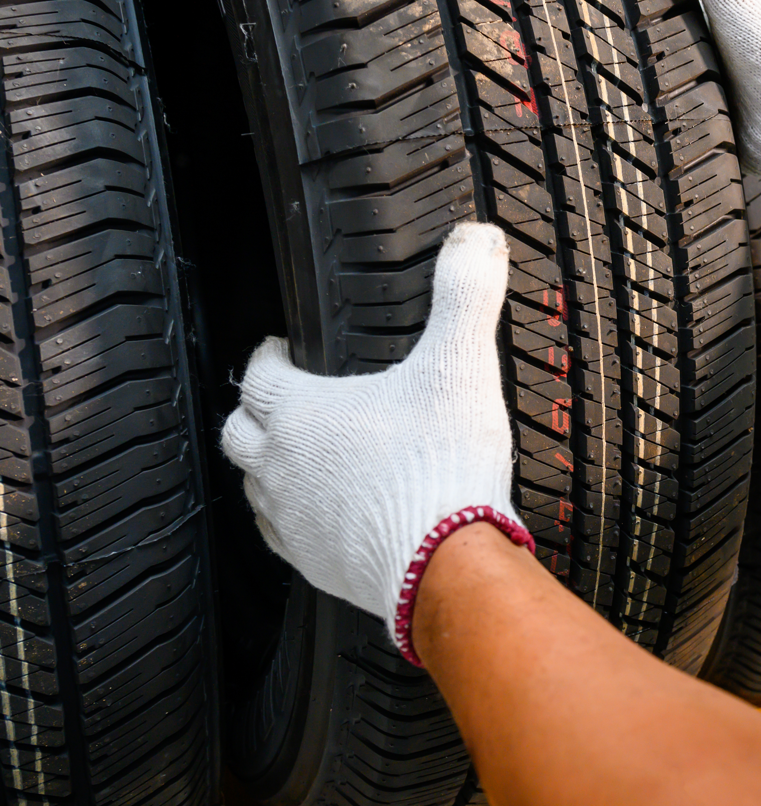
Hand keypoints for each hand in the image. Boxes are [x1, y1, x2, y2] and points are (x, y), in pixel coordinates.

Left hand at [221, 221, 532, 663]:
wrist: (446, 563)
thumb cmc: (441, 467)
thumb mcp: (459, 364)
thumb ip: (464, 295)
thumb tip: (477, 240)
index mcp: (300, 414)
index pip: (258, 375)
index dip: (267, 356)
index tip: (281, 348)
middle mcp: (281, 468)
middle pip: (238, 432)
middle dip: (253, 410)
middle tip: (279, 399)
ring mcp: (293, 522)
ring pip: (254, 488)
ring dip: (268, 466)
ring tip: (297, 455)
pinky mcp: (314, 565)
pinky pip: (283, 537)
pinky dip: (294, 517)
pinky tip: (322, 515)